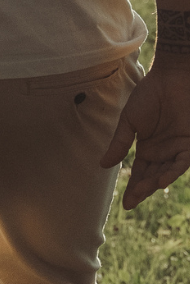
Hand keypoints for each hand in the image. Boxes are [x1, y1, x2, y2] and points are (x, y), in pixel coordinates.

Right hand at [101, 62, 189, 209]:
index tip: (126, 205)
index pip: (140, 173)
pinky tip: (162, 179)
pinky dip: (173, 171)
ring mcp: (177, 149)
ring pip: (167, 172)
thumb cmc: (149, 95)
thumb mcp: (129, 121)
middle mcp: (163, 152)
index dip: (133, 189)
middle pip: (153, 177)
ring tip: (145, 189)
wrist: (172, 78)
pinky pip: (182, 162)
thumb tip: (102, 165)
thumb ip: (120, 143)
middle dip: (143, 190)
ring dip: (157, 182)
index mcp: (147, 148)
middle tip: (132, 201)